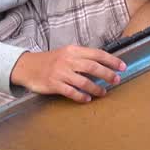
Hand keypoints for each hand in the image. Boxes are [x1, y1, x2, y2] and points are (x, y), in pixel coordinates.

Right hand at [10, 46, 125, 101]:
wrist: (27, 66)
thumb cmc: (50, 61)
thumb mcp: (66, 53)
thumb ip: (82, 57)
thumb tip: (103, 64)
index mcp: (73, 51)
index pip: (97, 54)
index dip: (111, 60)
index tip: (122, 66)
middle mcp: (68, 60)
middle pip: (93, 67)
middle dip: (107, 74)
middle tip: (116, 80)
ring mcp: (60, 73)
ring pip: (83, 81)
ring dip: (96, 88)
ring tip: (103, 92)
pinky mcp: (54, 84)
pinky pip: (71, 92)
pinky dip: (81, 96)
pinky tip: (87, 99)